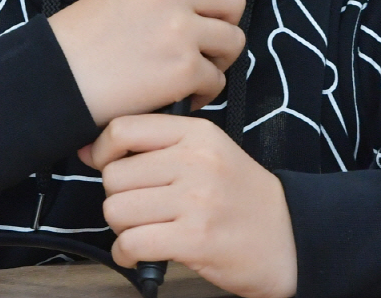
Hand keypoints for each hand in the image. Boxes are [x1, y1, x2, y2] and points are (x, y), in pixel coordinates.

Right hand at [49, 0, 245, 125]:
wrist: (57, 77)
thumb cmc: (87, 38)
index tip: (208, 6)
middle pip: (235, 2)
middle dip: (223, 25)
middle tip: (200, 44)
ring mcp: (179, 29)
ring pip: (234, 42)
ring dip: (216, 61)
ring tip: (188, 70)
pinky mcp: (182, 69)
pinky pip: (217, 81)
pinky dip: (201, 93)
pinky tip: (176, 94)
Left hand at [79, 115, 297, 297]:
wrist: (290, 237)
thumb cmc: (241, 197)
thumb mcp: (210, 152)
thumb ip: (159, 146)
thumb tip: (90, 150)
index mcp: (197, 133)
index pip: (124, 129)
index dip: (102, 151)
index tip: (104, 166)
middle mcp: (196, 161)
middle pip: (114, 175)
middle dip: (117, 197)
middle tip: (138, 208)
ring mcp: (196, 200)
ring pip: (117, 210)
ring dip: (121, 227)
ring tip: (142, 230)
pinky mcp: (195, 239)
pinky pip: (132, 243)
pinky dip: (126, 253)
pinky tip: (138, 253)